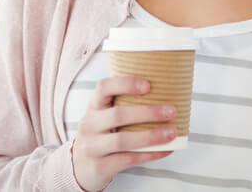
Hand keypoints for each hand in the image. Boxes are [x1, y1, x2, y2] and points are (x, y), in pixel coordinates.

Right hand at [71, 76, 177, 190]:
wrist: (79, 166)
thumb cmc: (100, 134)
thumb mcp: (104, 116)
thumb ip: (124, 105)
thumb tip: (164, 96)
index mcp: (94, 106)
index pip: (104, 87)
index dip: (125, 84)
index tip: (148, 85)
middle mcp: (89, 124)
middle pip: (117, 115)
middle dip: (147, 112)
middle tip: (171, 111)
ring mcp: (93, 146)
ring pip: (122, 140)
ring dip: (151, 136)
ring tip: (172, 133)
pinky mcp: (100, 166)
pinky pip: (128, 159)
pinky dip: (149, 154)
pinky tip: (165, 150)